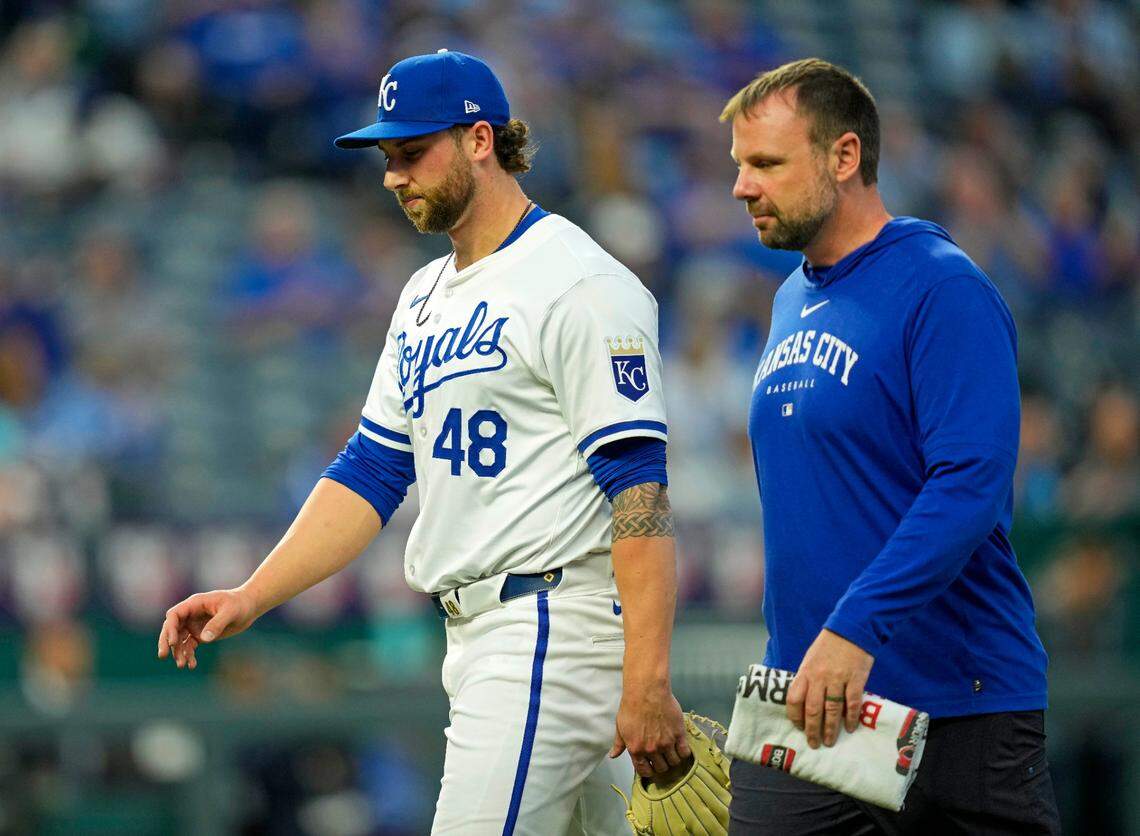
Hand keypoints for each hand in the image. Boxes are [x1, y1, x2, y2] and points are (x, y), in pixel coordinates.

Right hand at [157, 588, 256, 669]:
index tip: (173, 642)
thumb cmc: (239, 604)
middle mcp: (191, 614)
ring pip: (179, 640)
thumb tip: (204, 639)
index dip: (170, 628)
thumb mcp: (230, 612)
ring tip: (182, 665)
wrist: (249, 607)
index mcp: (195, 604)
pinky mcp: (201, 634)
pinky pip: (190, 646)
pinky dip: (189, 655)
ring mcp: (194, 624)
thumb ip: (217, 624)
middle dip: (166, 642)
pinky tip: (192, 665)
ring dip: (178, 652)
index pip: (174, 615)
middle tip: (163, 656)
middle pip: (171, 628)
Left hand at [609, 680, 691, 778]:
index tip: (651, 767)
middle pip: (661, 768)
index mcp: (636, 749)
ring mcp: (666, 743)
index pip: (644, 771)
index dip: (648, 771)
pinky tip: (680, 746)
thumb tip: (613, 755)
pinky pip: (684, 752)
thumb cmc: (632, 706)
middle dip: (661, 764)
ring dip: (672, 759)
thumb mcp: (620, 726)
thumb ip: (619, 744)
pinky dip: (683, 752)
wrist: (647, 690)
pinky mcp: (678, 734)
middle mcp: (651, 750)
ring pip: (674, 762)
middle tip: (662, 757)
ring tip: (671, 751)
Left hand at [787, 629, 873, 749]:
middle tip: (813, 743)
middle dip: (812, 730)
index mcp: (805, 671)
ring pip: (831, 710)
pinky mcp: (855, 679)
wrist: (851, 629)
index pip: (794, 699)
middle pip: (812, 709)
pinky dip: (851, 718)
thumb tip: (804, 700)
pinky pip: (852, 704)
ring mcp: (837, 679)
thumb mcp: (811, 659)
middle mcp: (819, 677)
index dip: (794, 716)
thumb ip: (807, 678)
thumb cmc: (829, 645)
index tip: (798, 728)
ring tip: (829, 741)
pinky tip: (851, 728)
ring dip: (830, 729)